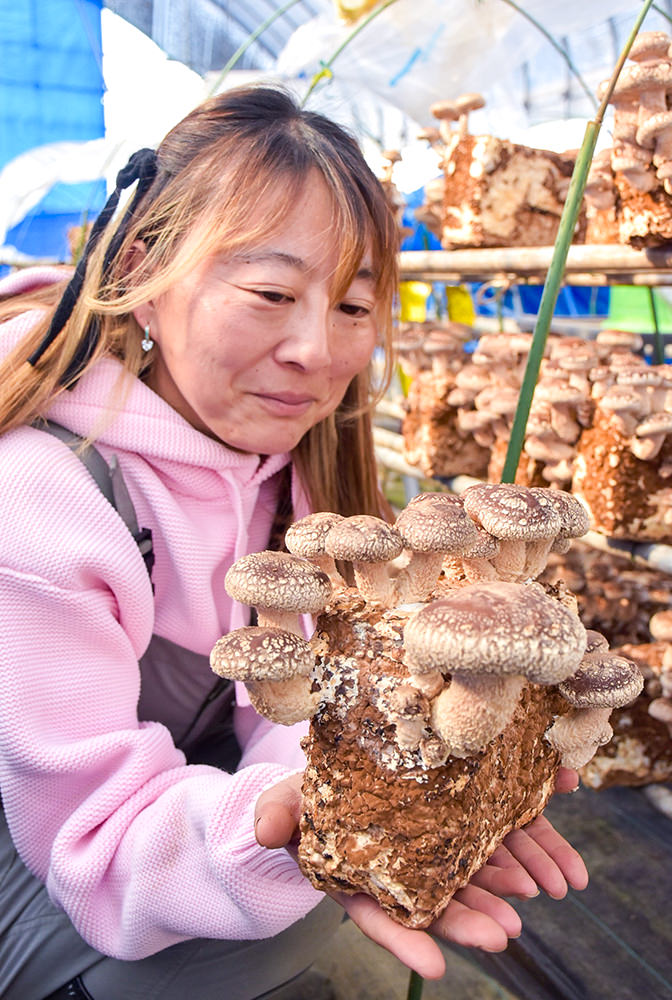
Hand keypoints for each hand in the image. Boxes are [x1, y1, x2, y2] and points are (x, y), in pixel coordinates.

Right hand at [255, 774, 587, 980]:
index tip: (435, 966)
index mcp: (362, 878)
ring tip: (540, 887)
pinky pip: (498, 824)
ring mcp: (438, 841)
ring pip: (478, 866)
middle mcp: (406, 868)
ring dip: (510, 876)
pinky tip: (552, 829)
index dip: (406, 939)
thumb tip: (264, 831)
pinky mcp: (464, 812)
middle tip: (503, 933)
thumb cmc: (306, 798)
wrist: (334, 770)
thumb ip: (277, 816)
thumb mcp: (283, 804)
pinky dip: (527, 829)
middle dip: (473, 916)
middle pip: (442, 898)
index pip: (383, 916)